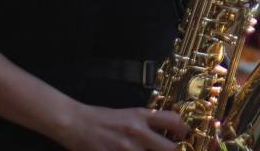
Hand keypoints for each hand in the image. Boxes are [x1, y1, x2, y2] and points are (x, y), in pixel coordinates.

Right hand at [53, 103, 187, 150]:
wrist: (76, 123)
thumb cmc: (103, 118)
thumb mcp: (129, 114)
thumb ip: (149, 122)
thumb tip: (168, 133)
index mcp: (141, 117)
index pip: (173, 121)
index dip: (183, 130)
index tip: (182, 136)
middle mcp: (137, 132)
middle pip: (170, 149)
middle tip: (172, 150)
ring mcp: (126, 148)